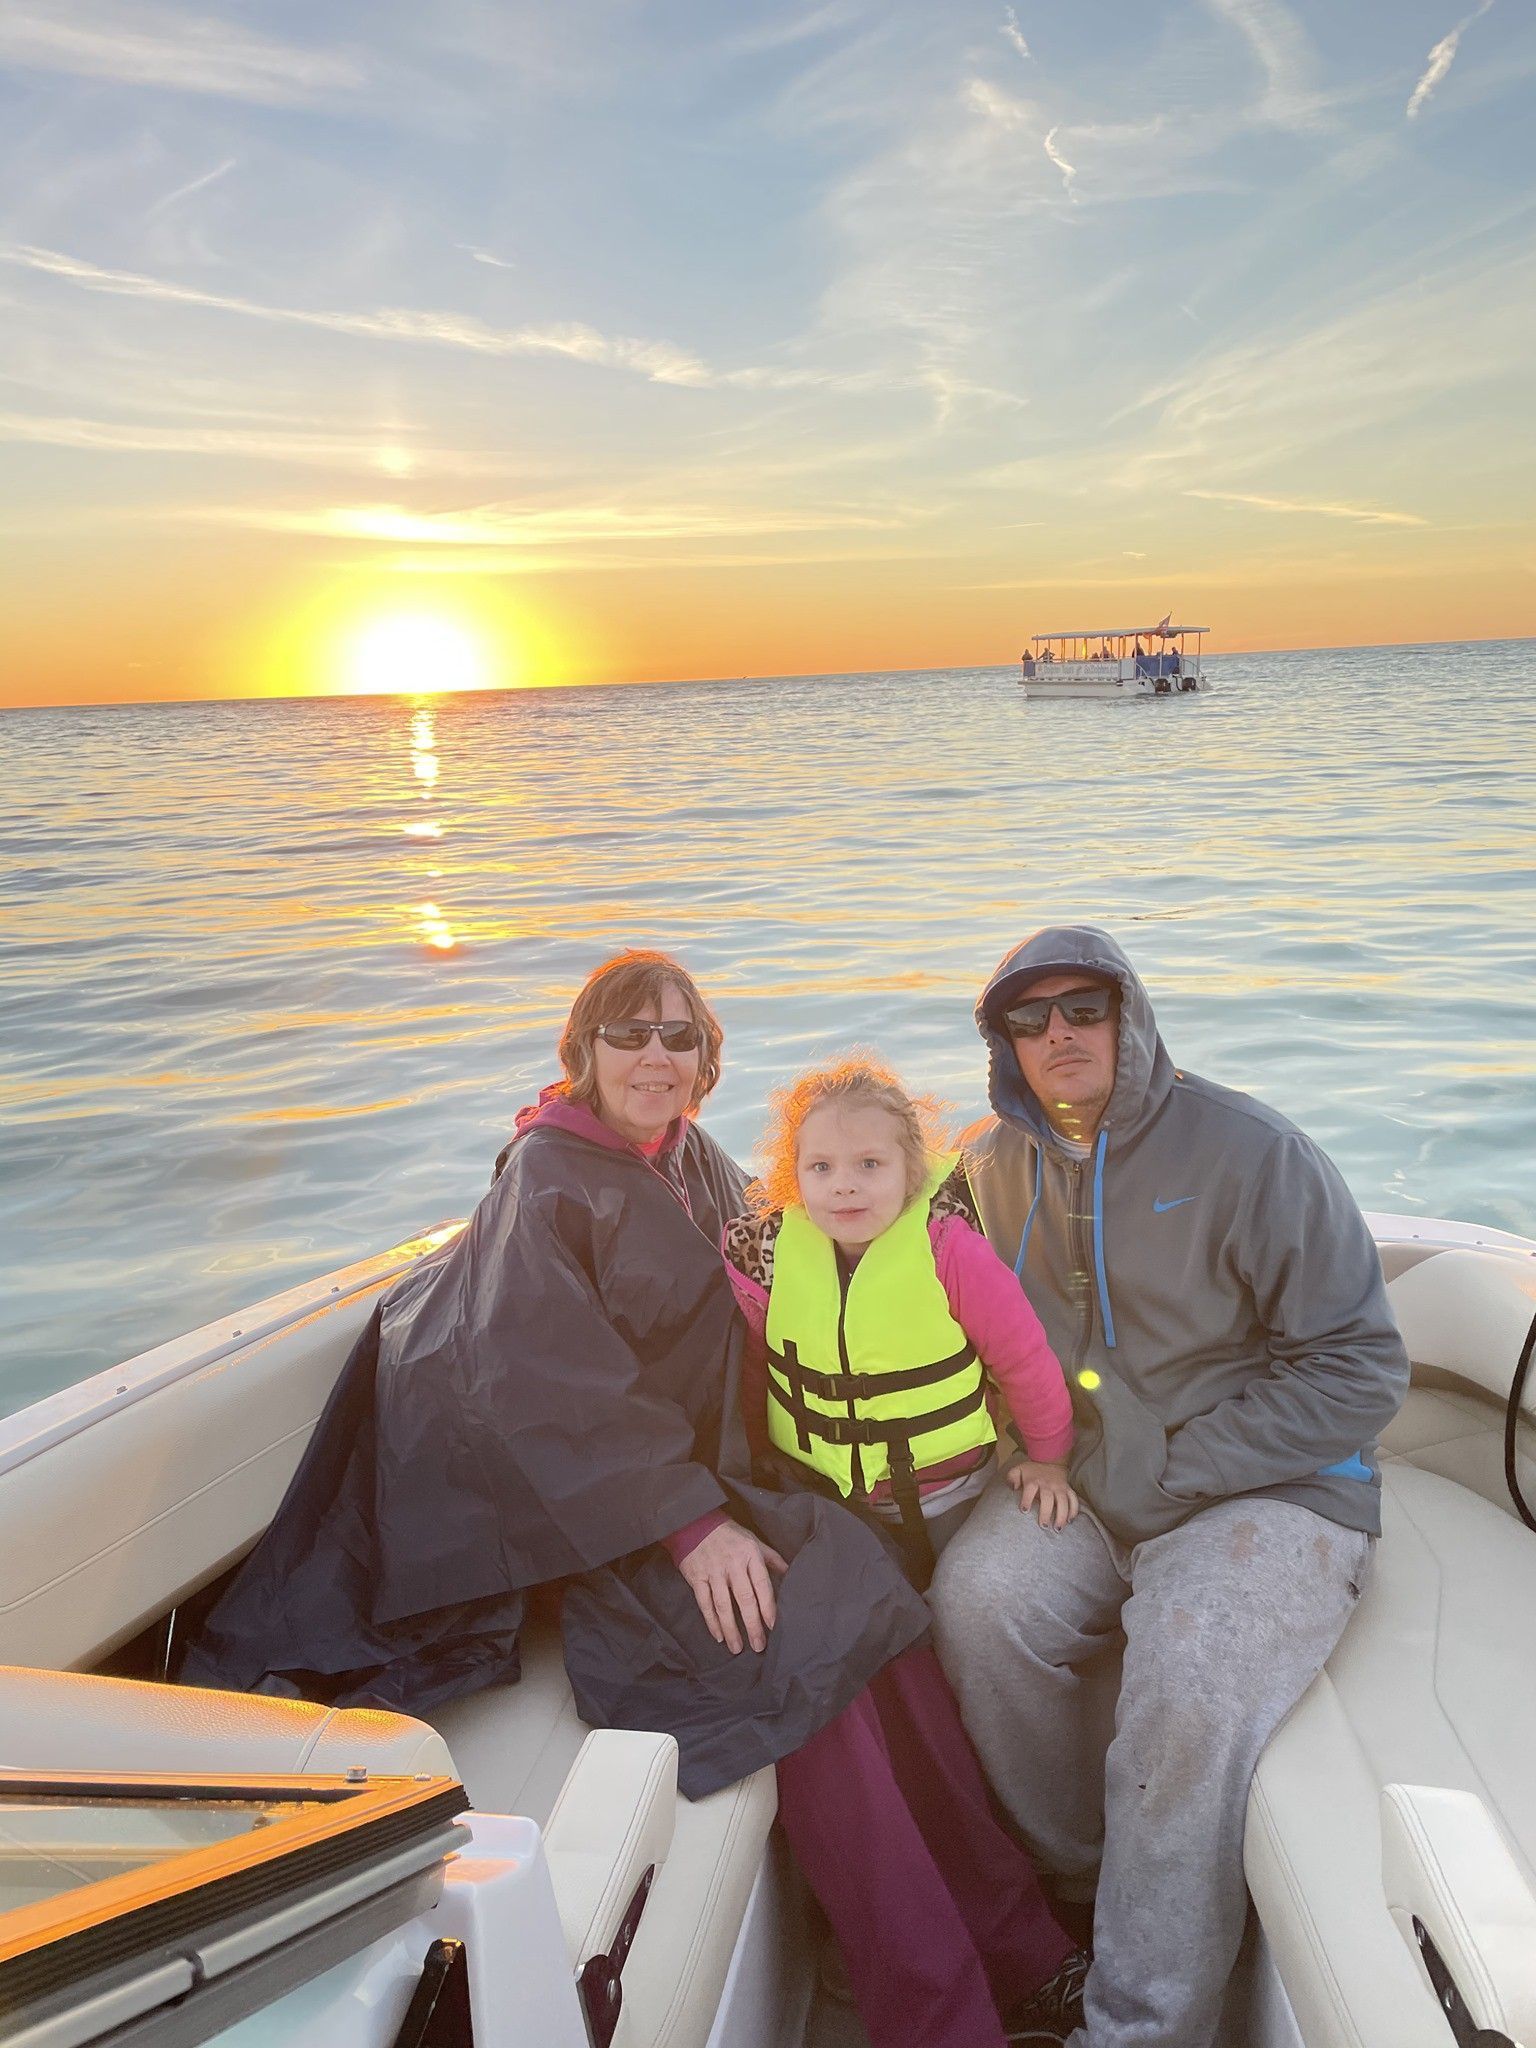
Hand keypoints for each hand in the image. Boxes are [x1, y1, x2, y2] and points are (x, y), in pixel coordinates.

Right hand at [677, 1522, 788, 1654]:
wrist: (695, 1522)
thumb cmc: (730, 1534)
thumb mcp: (754, 1540)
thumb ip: (771, 1558)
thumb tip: (790, 1573)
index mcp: (750, 1555)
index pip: (762, 1585)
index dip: (768, 1607)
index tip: (773, 1626)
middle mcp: (732, 1565)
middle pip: (744, 1599)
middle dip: (752, 1625)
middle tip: (759, 1646)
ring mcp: (713, 1572)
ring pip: (723, 1605)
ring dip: (731, 1628)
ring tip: (737, 1648)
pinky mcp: (697, 1577)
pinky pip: (704, 1603)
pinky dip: (711, 1621)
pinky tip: (718, 1636)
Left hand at [1006, 1458, 1079, 1529]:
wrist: (1050, 1460)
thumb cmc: (1032, 1471)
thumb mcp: (1019, 1470)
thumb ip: (1012, 1477)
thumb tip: (1013, 1488)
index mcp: (1034, 1480)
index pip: (1030, 1489)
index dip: (1027, 1499)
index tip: (1024, 1511)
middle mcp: (1048, 1484)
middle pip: (1048, 1498)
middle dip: (1046, 1512)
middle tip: (1043, 1526)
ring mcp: (1060, 1487)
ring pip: (1063, 1501)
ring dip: (1061, 1515)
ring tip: (1057, 1529)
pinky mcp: (1068, 1489)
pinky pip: (1074, 1500)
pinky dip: (1074, 1510)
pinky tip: (1070, 1521)